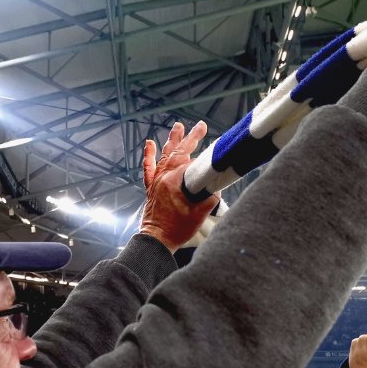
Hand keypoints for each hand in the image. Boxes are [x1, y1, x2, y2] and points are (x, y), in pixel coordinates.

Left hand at [139, 122, 220, 252]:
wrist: (156, 241)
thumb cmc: (177, 230)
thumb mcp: (200, 214)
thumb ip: (211, 197)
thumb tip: (217, 187)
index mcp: (175, 181)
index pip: (192, 162)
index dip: (205, 156)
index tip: (216, 147)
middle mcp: (163, 177)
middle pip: (179, 153)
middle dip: (191, 138)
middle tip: (201, 126)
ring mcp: (156, 182)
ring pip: (165, 156)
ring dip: (172, 140)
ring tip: (178, 126)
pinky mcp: (152, 188)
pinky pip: (149, 168)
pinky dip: (149, 155)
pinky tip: (150, 144)